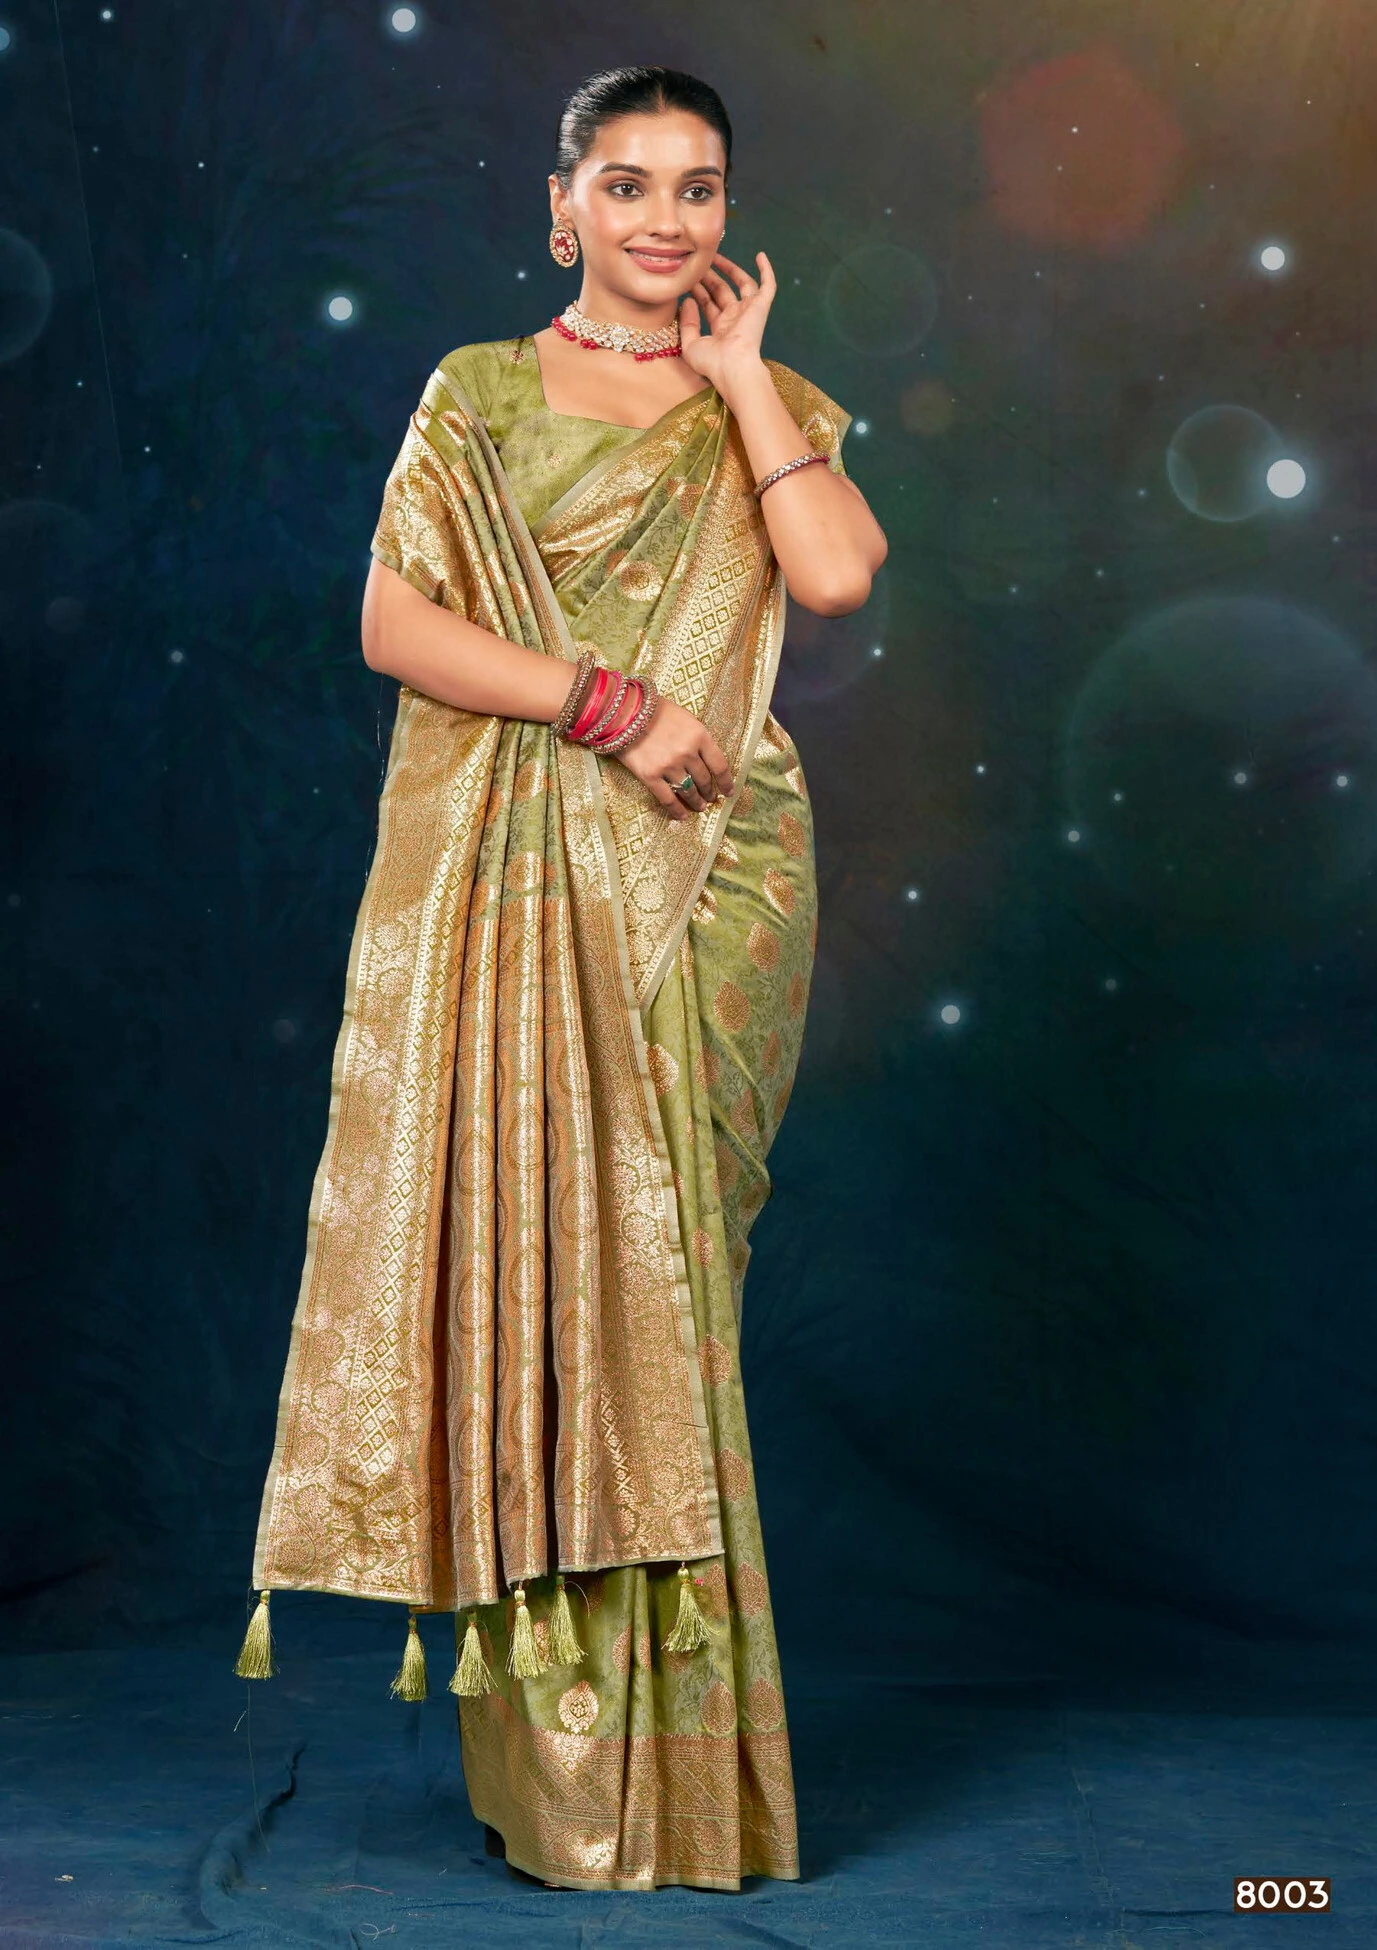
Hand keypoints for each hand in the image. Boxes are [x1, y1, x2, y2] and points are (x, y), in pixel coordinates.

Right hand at [613, 695, 733, 820]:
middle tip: (711, 799)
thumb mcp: (685, 718)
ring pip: (688, 791)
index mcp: (699, 735)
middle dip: (709, 792)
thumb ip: (697, 738)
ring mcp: (669, 766)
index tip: (729, 792)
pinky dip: (676, 810)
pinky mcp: (650, 776)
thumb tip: (705, 759)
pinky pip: (667, 799)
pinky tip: (682, 816)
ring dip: (696, 802)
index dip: (726, 782)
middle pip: (704, 780)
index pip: (719, 765)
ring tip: (699, 807)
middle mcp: (687, 753)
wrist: (623, 711)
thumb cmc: (654, 710)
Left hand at [679, 251, 776, 393]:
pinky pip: (768, 286)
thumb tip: (688, 299)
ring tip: (714, 255)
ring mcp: (749, 312)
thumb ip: (687, 323)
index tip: (686, 278)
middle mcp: (735, 319)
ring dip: (729, 269)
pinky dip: (766, 271)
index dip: (697, 290)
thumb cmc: (712, 363)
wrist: (733, 367)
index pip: (708, 304)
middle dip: (709, 277)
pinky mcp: (761, 307)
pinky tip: (760, 255)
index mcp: (720, 329)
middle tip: (697, 262)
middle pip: (722, 291)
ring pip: (741, 284)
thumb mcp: (690, 345)